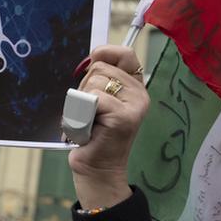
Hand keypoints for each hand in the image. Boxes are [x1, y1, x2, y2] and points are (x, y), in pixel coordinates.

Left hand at [68, 45, 148, 210]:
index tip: (91, 67)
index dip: (104, 53)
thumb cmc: (93, 133)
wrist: (98, 167)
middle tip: (89, 111)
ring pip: (94, 82)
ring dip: (81, 102)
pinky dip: (81, 113)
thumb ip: (100, 78)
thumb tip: (94, 54)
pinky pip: (92, 99)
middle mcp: (139, 93)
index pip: (124, 53)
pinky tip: (88, 128)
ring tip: (89, 120)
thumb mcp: (99, 100)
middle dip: (84, 87)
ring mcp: (135, 105)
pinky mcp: (124, 117)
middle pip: (100, 68)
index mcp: (134, 86)